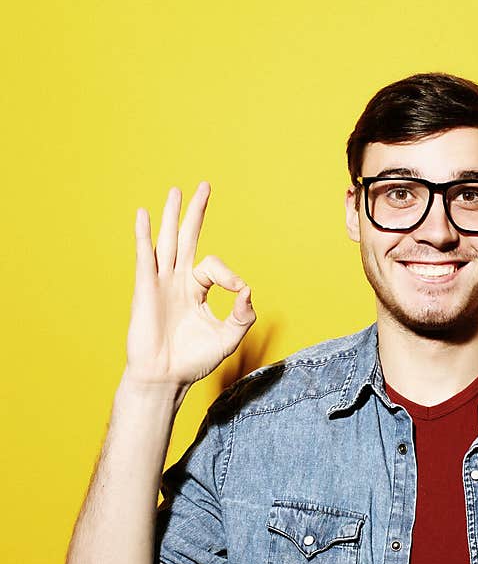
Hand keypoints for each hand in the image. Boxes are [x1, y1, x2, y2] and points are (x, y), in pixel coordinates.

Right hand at [124, 182, 255, 387]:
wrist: (166, 377)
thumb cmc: (193, 360)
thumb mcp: (228, 337)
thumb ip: (243, 315)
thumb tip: (248, 291)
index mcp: (196, 290)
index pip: (213, 266)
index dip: (229, 275)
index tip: (238, 291)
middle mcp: (177, 281)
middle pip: (187, 239)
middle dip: (196, 213)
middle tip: (204, 186)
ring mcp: (161, 283)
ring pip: (168, 242)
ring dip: (172, 216)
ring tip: (176, 191)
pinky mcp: (146, 289)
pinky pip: (146, 257)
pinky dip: (145, 236)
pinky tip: (144, 215)